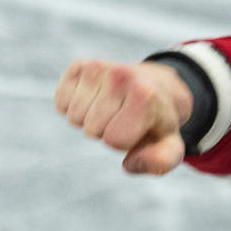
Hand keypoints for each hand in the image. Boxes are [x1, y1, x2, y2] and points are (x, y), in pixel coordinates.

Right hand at [54, 59, 191, 173]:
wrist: (154, 88)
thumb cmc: (156, 123)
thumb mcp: (169, 147)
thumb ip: (159, 162)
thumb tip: (129, 165)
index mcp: (145, 96)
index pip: (113, 140)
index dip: (122, 141)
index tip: (135, 128)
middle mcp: (121, 76)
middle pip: (91, 130)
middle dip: (104, 132)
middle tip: (121, 118)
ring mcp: (99, 67)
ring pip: (74, 117)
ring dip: (88, 121)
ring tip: (109, 109)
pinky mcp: (80, 66)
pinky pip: (61, 102)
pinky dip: (72, 108)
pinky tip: (93, 100)